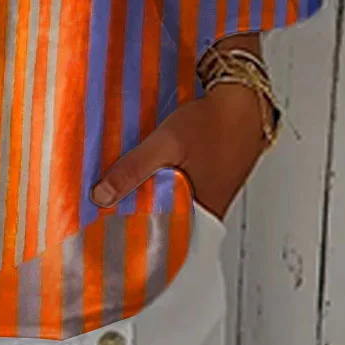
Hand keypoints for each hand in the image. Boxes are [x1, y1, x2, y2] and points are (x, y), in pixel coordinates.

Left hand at [88, 82, 269, 221]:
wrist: (243, 101)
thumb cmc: (212, 124)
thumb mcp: (166, 144)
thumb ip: (134, 170)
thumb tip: (101, 197)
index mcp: (199, 215)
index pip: (159, 243)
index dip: (131, 239)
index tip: (103, 233)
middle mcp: (205, 212)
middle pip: (162, 224)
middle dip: (133, 218)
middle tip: (103, 212)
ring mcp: (207, 197)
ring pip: (168, 207)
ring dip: (145, 200)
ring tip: (114, 194)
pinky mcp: (206, 181)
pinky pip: (176, 192)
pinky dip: (158, 186)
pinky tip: (143, 175)